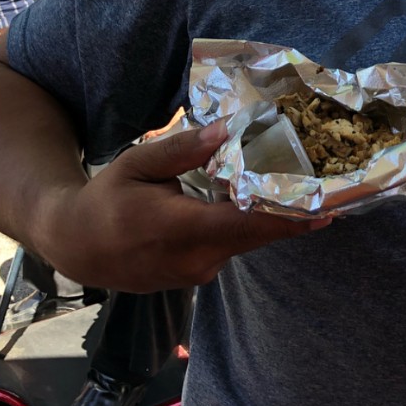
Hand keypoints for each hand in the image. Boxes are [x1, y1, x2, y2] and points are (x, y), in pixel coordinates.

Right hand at [37, 121, 330, 291]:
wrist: (77, 248)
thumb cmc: (108, 198)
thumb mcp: (139, 163)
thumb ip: (186, 148)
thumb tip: (232, 128)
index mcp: (179, 229)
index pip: (246, 225)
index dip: (289, 218)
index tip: (329, 208)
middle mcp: (195, 259)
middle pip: (256, 234)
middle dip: (291, 211)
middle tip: (327, 185)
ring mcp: (197, 273)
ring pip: (246, 241)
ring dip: (270, 218)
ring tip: (301, 186)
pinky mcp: (197, 277)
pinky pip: (232, 248)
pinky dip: (248, 227)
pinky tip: (258, 202)